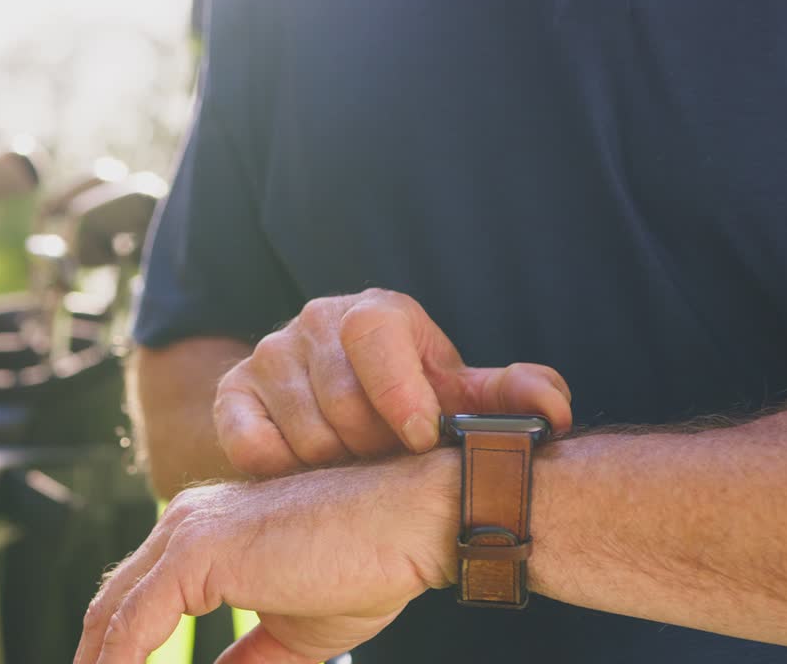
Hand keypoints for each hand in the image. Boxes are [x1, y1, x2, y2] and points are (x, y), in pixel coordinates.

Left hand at [74, 451, 459, 663]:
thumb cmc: (367, 563)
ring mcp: (185, 533)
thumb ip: (245, 658)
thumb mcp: (292, 631)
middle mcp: (183, 521)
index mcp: (203, 530)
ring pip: (111, 617)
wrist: (408, 519)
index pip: (135, 599)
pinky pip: (131, 627)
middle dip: (95, 659)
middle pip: (110, 605)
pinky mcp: (195, 553)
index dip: (115, 653)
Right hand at [215, 288, 572, 476]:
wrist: (338, 415)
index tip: (418, 439)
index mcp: (375, 311)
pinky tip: (310, 475)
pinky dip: (282, 470)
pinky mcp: (232, 394)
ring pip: (301, 430)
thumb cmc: (409, 406)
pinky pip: (249, 444)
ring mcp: (268, 355)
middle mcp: (314, 321)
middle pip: (340, 398)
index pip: (374, 333)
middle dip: (373, 447)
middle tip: (389, 466)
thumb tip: (554, 411)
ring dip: (334, 466)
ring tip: (355, 472)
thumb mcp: (456, 401)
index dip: (398, 393)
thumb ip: (510, 400)